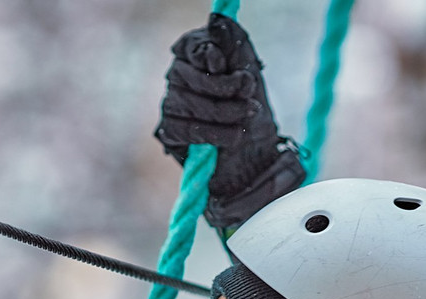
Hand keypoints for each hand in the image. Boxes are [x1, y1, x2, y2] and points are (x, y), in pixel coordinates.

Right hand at [155, 13, 305, 228]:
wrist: (254, 149)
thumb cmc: (249, 102)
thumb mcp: (248, 66)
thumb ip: (232, 42)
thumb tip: (216, 21)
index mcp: (192, 54)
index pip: (190, 47)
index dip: (211, 57)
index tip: (231, 68)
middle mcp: (176, 77)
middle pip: (189, 77)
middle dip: (225, 87)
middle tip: (250, 96)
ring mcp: (170, 105)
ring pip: (191, 104)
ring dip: (226, 112)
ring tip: (249, 115)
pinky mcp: (170, 133)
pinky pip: (189, 130)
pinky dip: (215, 133)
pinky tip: (234, 136)